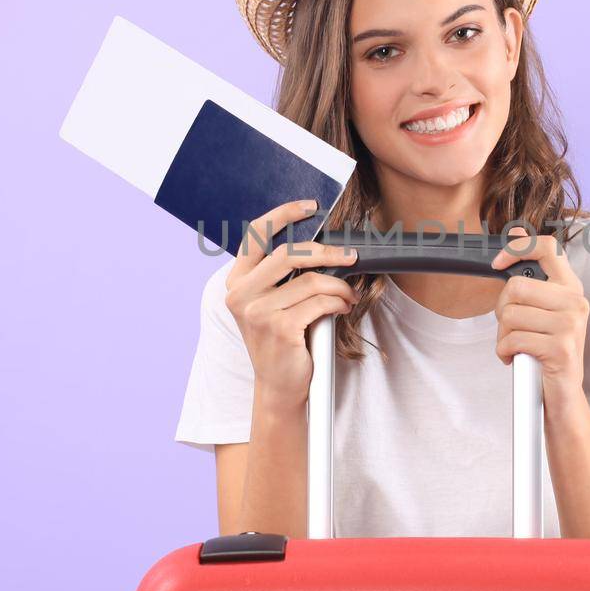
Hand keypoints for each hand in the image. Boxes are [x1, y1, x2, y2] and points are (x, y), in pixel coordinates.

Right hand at [225, 199, 359, 410]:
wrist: (279, 384)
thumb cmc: (281, 339)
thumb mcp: (272, 302)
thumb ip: (283, 275)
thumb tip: (322, 245)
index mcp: (237, 281)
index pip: (255, 234)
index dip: (283, 214)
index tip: (310, 205)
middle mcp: (241, 293)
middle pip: (290, 254)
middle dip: (328, 252)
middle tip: (352, 254)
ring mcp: (257, 312)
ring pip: (311, 281)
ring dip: (339, 286)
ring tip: (348, 295)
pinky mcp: (279, 328)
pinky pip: (320, 302)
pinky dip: (339, 302)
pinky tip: (343, 307)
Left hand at [490, 223, 589, 399]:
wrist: (562, 396)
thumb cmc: (547, 351)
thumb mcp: (542, 310)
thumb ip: (532, 275)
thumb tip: (516, 232)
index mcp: (571, 288)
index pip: (547, 246)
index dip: (516, 248)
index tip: (497, 263)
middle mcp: (575, 302)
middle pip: (515, 287)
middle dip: (502, 311)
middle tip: (512, 328)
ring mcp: (570, 325)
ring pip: (510, 315)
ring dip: (503, 336)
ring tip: (517, 347)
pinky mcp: (560, 348)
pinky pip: (513, 340)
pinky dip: (505, 353)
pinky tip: (516, 359)